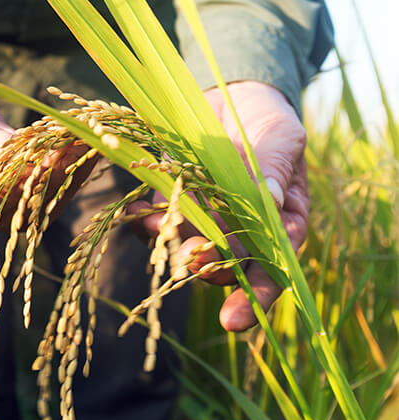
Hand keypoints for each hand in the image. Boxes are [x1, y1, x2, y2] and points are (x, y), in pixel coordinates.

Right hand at [0, 65, 92, 228]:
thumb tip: (6, 147)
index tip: (27, 171)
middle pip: (5, 211)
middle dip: (40, 182)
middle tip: (69, 152)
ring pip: (30, 205)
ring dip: (61, 176)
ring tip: (86, 143)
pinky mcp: (11, 192)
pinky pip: (40, 187)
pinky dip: (63, 166)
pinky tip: (84, 143)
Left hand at [131, 81, 307, 330]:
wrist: (230, 94)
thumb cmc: (268, 120)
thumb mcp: (281, 137)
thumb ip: (275, 166)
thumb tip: (268, 197)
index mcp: (280, 224)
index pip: (273, 268)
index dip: (256, 296)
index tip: (233, 320)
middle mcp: (241, 231)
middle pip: (227, 265)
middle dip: (209, 268)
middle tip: (193, 261)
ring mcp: (204, 220)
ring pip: (189, 247)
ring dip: (174, 247)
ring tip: (160, 233)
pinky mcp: (173, 203)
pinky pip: (158, 224)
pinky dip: (149, 224)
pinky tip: (142, 218)